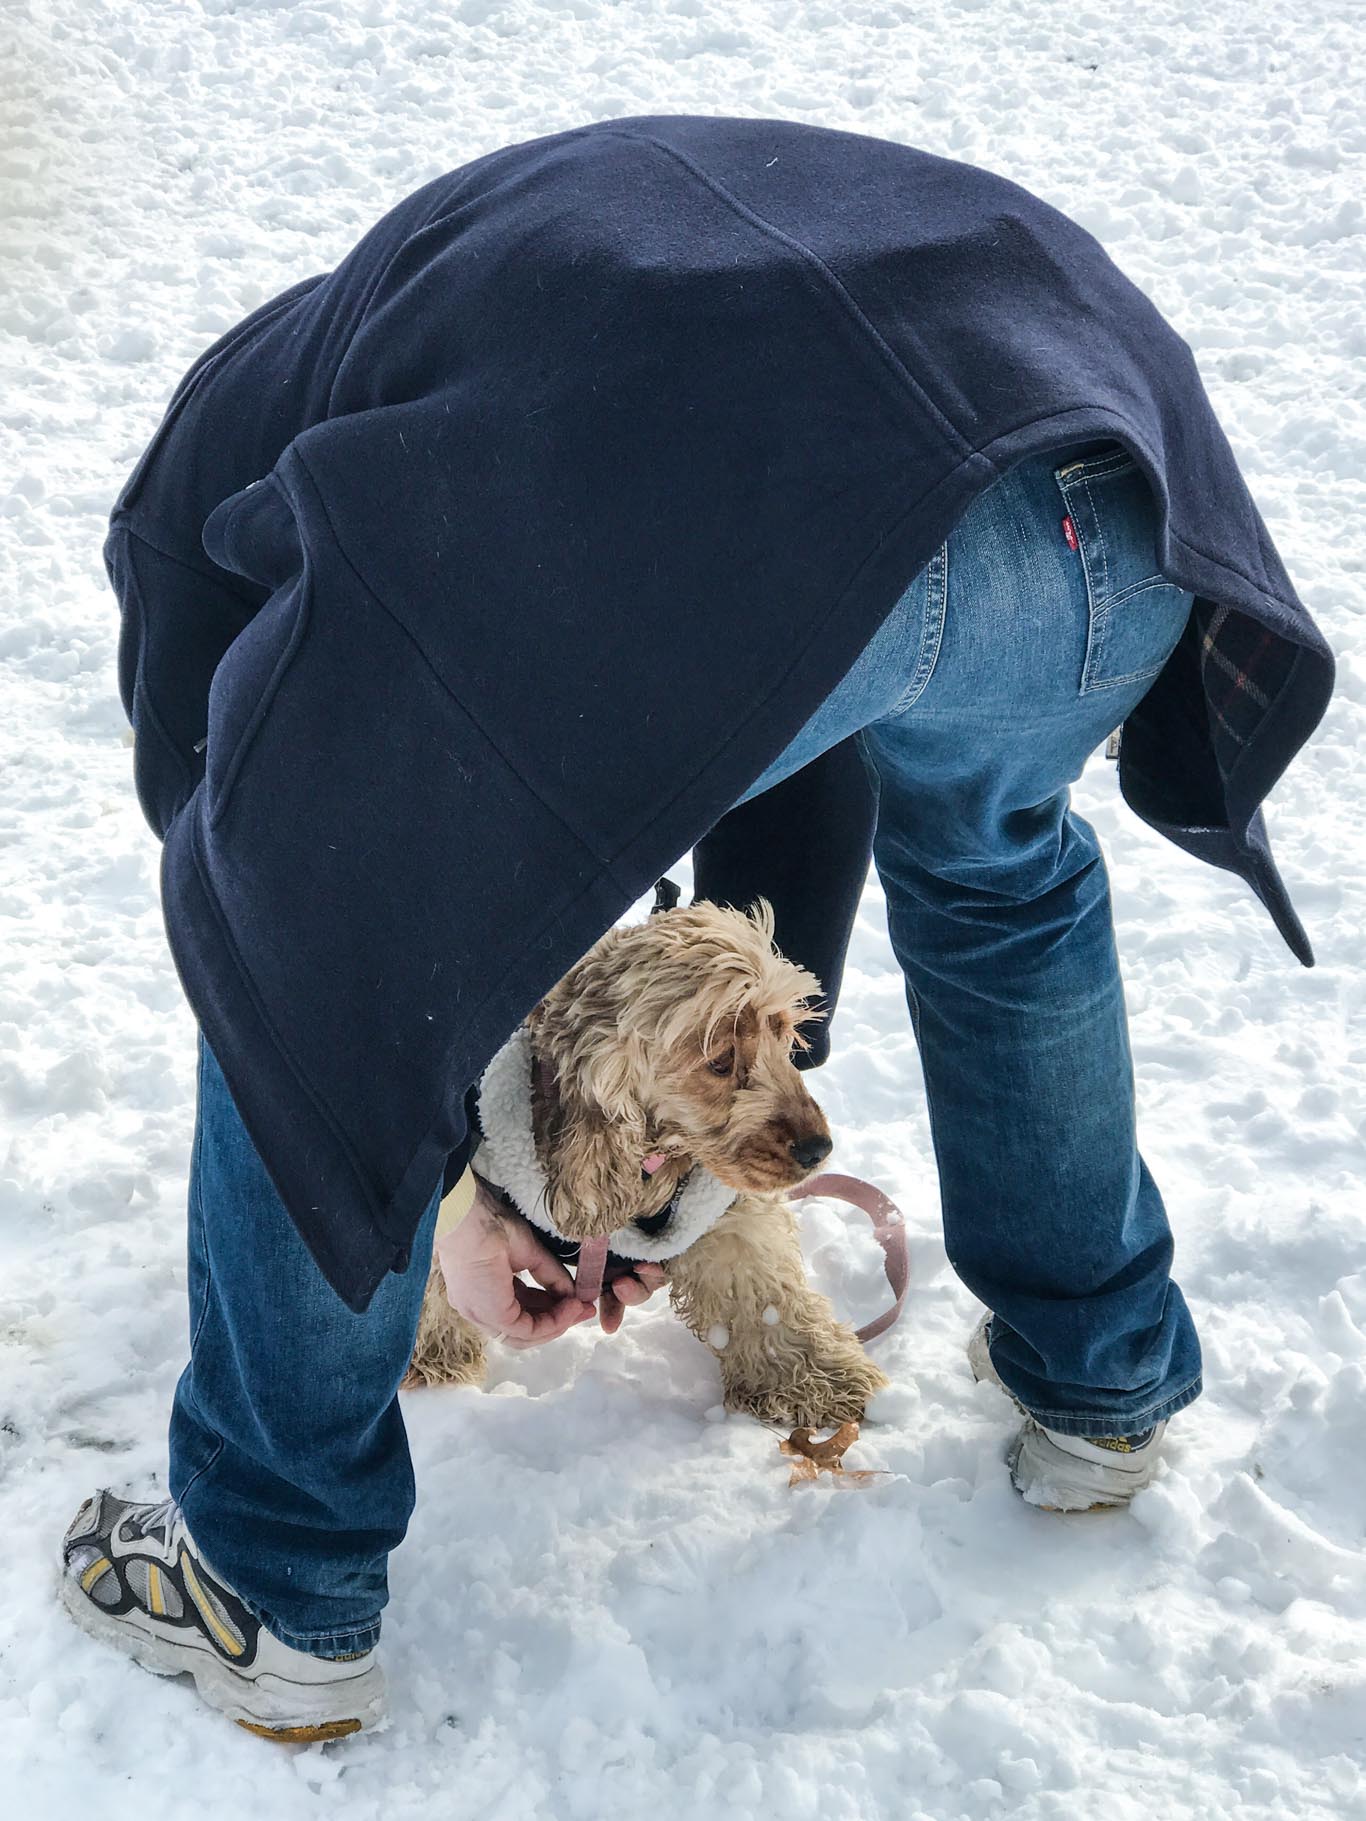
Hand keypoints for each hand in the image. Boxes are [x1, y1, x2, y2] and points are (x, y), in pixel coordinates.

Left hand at [436, 1186, 666, 1346]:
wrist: (470, 1216)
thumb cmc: (489, 1224)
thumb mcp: (529, 1253)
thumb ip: (550, 1275)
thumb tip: (573, 1293)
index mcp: (485, 1292)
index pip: (520, 1311)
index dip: (550, 1310)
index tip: (577, 1303)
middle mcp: (481, 1309)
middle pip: (524, 1329)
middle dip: (558, 1321)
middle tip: (585, 1311)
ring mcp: (484, 1316)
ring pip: (526, 1336)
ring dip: (557, 1324)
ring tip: (579, 1308)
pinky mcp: (493, 1316)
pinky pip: (528, 1330)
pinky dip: (553, 1322)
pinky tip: (570, 1307)